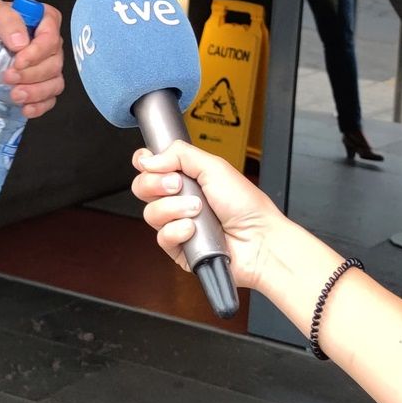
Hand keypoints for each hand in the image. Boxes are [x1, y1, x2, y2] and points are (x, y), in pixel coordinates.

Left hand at [0, 0, 64, 118]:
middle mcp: (49, 45)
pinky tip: (26, 108)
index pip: (51, 37)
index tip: (18, 61)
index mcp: (44, 21)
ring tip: (15, 95)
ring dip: (36, 92)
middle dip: (32, 75)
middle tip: (8, 77)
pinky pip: (49, 98)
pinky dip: (39, 106)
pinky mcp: (38, 84)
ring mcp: (45, 66)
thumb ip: (6, 19)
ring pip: (54, 83)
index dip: (38, 52)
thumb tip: (21, 42)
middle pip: (54, 63)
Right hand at [131, 141, 285, 293]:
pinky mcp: (179, 248)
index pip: (150, 166)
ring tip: (197, 210)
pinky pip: (161, 238)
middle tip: (178, 185)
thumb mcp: (214, 167)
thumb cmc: (247, 206)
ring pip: (150, 213)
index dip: (144, 163)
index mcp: (186, 178)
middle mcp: (178, 200)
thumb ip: (179, 154)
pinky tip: (194, 229)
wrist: (259, 240)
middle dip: (156, 184)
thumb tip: (148, 158)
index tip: (148, 162)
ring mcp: (177, 224)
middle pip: (142, 188)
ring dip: (174, 209)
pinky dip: (177, 231)